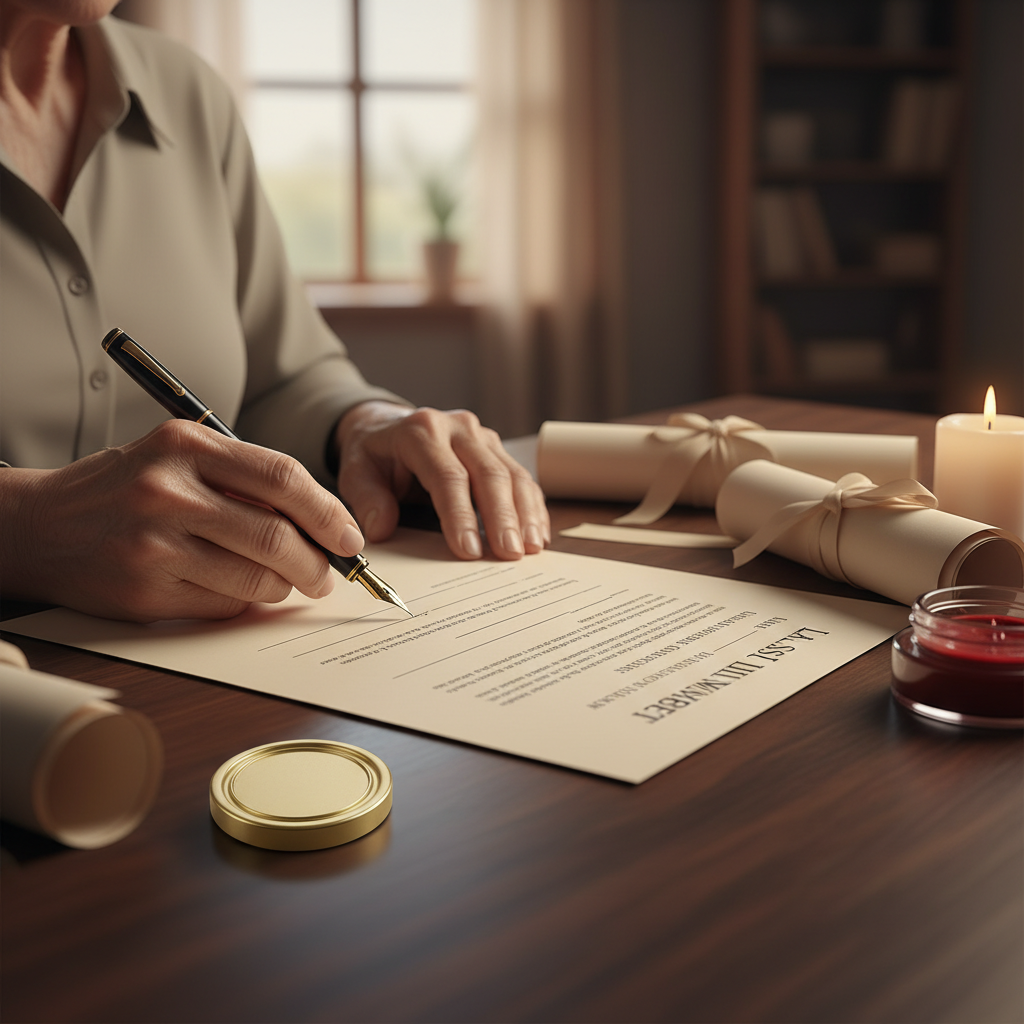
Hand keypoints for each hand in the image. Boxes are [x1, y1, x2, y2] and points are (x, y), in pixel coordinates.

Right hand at [0, 420, 363, 621]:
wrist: (39, 526)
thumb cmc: (124, 488)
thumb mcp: (178, 457)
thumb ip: (243, 479)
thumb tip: (319, 521)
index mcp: (187, 445)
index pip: (283, 476)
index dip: (328, 511)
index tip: (350, 536)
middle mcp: (169, 490)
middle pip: (276, 535)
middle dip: (318, 562)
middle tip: (328, 574)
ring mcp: (154, 544)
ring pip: (256, 578)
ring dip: (286, 588)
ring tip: (289, 584)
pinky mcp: (144, 590)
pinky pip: (224, 605)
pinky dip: (246, 603)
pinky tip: (242, 592)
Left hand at [335, 402, 549, 559]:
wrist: (388, 427)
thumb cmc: (375, 456)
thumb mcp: (356, 472)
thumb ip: (366, 500)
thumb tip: (381, 529)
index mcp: (421, 431)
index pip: (447, 476)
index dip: (460, 515)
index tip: (469, 550)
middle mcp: (458, 428)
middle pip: (488, 474)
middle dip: (502, 518)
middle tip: (509, 554)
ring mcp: (482, 436)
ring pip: (513, 475)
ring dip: (524, 514)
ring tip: (531, 548)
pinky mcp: (497, 448)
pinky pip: (522, 478)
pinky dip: (532, 507)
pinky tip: (537, 534)